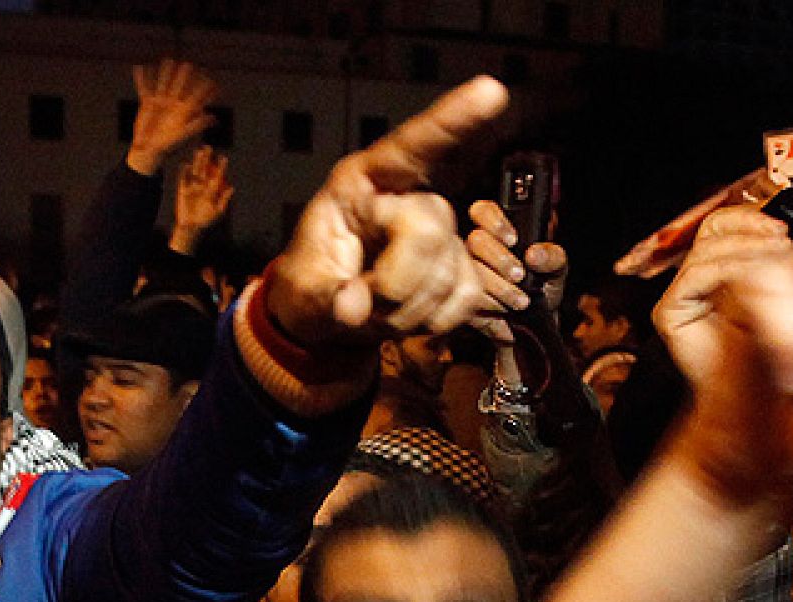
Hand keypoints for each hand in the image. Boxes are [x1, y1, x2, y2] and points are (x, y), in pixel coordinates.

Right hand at [126, 59, 216, 175]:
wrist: (149, 149)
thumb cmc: (167, 145)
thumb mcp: (183, 135)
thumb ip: (197, 125)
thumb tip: (213, 118)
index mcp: (183, 111)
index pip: (194, 97)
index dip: (202, 89)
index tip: (209, 79)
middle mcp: (173, 104)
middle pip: (179, 87)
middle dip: (183, 76)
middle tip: (188, 65)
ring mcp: (160, 102)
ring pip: (163, 84)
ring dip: (165, 73)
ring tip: (167, 61)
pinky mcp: (147, 103)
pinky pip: (144, 88)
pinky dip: (141, 79)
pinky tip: (139, 68)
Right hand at [170, 146, 233, 254]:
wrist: (191, 227)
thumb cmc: (206, 220)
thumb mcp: (217, 212)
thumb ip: (223, 200)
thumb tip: (232, 188)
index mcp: (212, 189)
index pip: (217, 175)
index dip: (221, 167)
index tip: (223, 158)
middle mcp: (203, 184)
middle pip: (205, 169)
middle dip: (207, 159)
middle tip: (209, 148)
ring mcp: (193, 186)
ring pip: (195, 171)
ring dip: (197, 162)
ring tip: (199, 152)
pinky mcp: (182, 189)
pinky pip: (183, 178)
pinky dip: (184, 172)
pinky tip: (187, 165)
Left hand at [266, 77, 508, 350]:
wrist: (329, 319)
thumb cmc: (311, 289)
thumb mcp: (303, 295)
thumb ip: (325, 300)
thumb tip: (353, 308)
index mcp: (361, 184)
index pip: (411, 146)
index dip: (452, 119)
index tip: (490, 91)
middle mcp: (406, 198)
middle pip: (429, 227)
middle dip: (398, 280)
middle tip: (366, 303)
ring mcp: (438, 233)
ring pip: (450, 269)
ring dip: (411, 308)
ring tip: (378, 310)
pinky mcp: (460, 268)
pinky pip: (467, 295)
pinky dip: (435, 318)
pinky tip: (407, 316)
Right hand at [465, 198, 568, 347]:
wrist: (532, 328)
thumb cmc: (541, 291)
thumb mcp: (556, 271)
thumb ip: (553, 257)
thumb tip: (535, 255)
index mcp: (498, 233)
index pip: (483, 211)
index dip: (494, 221)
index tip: (513, 240)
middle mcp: (477, 250)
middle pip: (475, 240)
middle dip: (500, 260)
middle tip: (520, 275)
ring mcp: (464, 273)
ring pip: (471, 271)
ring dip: (499, 288)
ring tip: (520, 301)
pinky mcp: (459, 299)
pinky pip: (466, 298)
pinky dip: (490, 307)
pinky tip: (505, 313)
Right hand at [653, 205, 791, 384]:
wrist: (752, 395)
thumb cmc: (770, 351)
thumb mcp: (785, 295)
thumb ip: (781, 264)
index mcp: (723, 269)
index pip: (726, 225)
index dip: (752, 219)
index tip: (784, 229)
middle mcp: (699, 279)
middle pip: (712, 229)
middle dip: (748, 228)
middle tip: (780, 240)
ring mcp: (682, 295)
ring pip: (704, 250)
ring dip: (743, 249)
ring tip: (774, 260)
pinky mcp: (670, 313)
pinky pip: (693, 278)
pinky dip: (724, 272)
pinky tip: (750, 280)